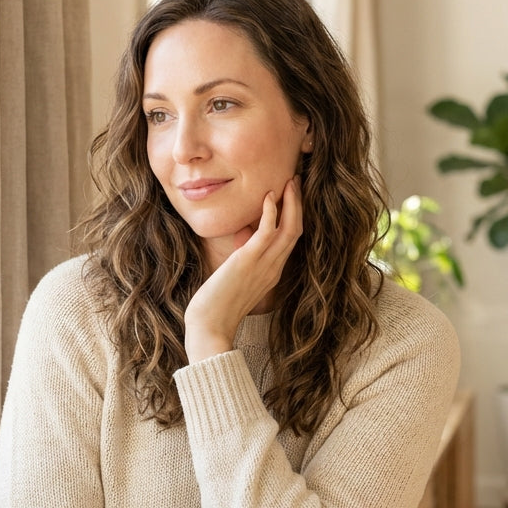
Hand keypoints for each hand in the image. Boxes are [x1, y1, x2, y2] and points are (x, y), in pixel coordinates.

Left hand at [183, 177, 301, 362]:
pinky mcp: (249, 261)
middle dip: (298, 203)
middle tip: (296, 181)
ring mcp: (264, 265)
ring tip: (291, 181)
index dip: (294, 215)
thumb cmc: (216, 306)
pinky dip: (271, 212)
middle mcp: (274, 268)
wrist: (209, 326)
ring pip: (290, 228)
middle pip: (296, 230)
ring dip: (292, 203)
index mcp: (272, 272)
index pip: (290, 239)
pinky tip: (269, 196)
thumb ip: (244, 260)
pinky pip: (267, 232)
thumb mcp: (235, 277)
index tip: (291, 196)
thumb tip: (242, 239)